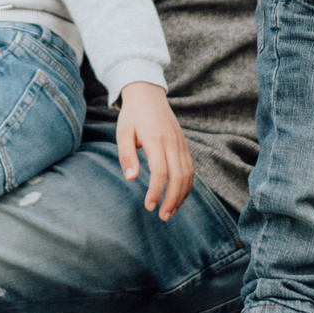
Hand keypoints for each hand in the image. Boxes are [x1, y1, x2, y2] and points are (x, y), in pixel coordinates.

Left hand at [116, 83, 195, 221]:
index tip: (149, 206)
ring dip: (181, 196)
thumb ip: (126, 155)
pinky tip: (179, 197)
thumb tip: (131, 178)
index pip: (160, 172)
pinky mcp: (184, 146)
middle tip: (163, 217)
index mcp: (156, 140)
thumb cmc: (132, 116)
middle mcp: (172, 143)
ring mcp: (181, 144)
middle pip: (179, 177)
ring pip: (188, 175)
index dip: (156, 191)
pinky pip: (190, 169)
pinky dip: (187, 186)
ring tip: (171, 212)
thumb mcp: (122, 132)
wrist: (149, 95)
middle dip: (172, 200)